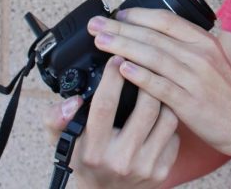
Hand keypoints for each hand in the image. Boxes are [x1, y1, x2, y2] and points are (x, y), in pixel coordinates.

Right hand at [42, 55, 179, 187]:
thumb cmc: (84, 161)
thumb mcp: (61, 141)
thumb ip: (56, 119)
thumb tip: (71, 101)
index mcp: (93, 150)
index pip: (105, 106)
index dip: (113, 77)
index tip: (117, 58)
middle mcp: (120, 160)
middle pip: (146, 107)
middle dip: (146, 81)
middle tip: (143, 67)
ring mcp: (144, 167)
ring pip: (167, 117)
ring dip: (162, 98)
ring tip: (153, 88)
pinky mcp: (162, 171)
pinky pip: (174, 134)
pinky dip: (168, 120)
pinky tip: (159, 115)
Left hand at [87, 9, 230, 158]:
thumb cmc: (224, 94)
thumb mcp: (209, 61)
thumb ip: (183, 49)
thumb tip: (149, 39)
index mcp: (203, 41)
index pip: (165, 20)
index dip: (137, 15)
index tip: (115, 15)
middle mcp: (200, 55)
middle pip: (154, 35)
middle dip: (121, 28)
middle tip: (96, 24)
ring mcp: (195, 78)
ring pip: (153, 56)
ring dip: (123, 46)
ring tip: (100, 41)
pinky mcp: (190, 102)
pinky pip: (160, 85)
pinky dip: (140, 76)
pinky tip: (121, 69)